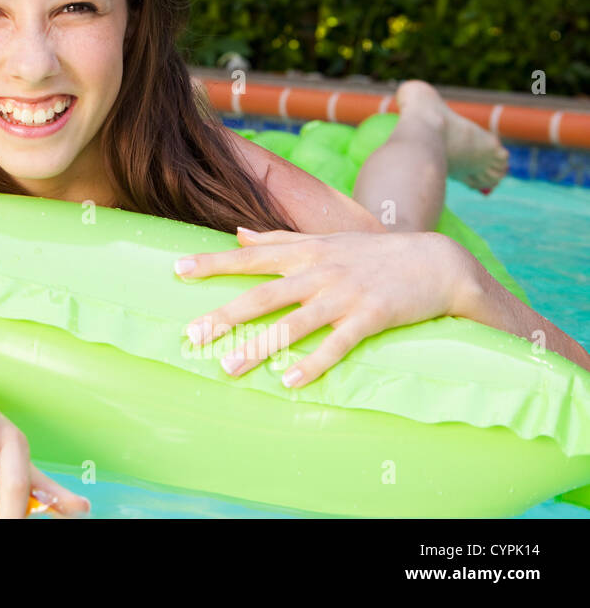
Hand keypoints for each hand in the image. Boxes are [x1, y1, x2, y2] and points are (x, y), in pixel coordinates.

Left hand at [178, 228, 474, 387]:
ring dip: (259, 346)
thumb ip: (277, 238)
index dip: (213, 263)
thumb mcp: (324, 238)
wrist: (438, 260)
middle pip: (262, 294)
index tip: (177, 269)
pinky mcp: (370, 318)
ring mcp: (344, 296)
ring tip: (228, 366)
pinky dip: (313, 363)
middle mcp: (318, 272)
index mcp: (304, 252)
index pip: (250, 257)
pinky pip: (336, 345)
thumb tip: (236, 232)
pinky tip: (288, 381)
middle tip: (191, 335)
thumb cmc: (372, 252)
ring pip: (293, 323)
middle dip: (224, 315)